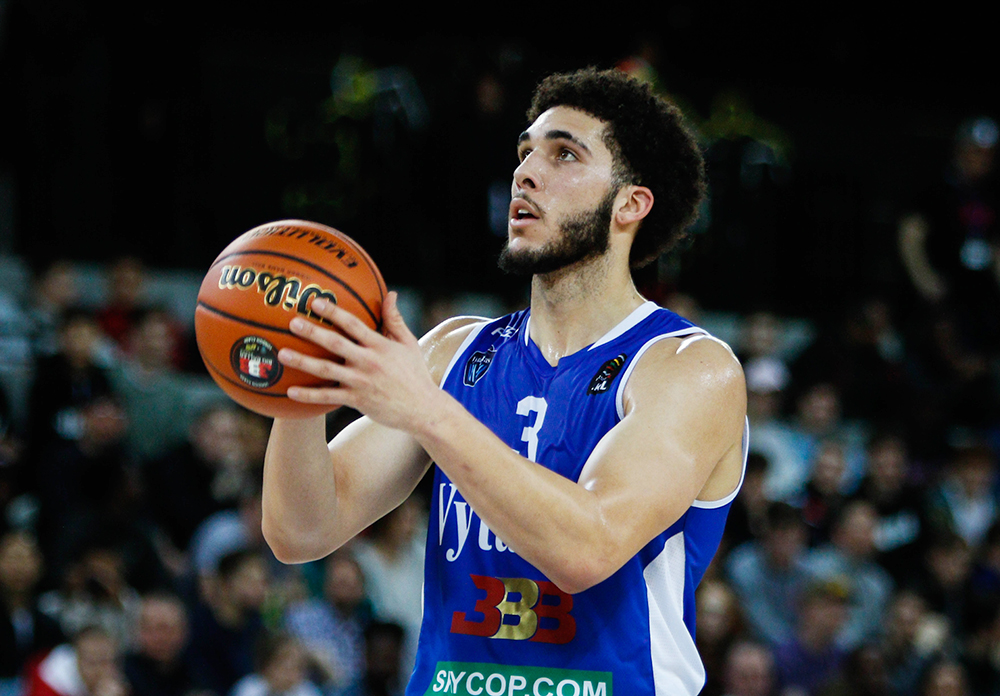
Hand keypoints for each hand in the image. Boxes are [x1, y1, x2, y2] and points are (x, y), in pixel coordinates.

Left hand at [278, 292, 440, 431]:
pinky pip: (328, 397)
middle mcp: (368, 362)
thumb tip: (391, 293)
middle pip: (335, 344)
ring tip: (282, 353)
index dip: (333, 312)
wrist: (422, 408)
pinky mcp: (356, 400)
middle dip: (313, 332)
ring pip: (326, 370)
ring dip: (303, 361)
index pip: (353, 324)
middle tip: (292, 323)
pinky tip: (290, 391)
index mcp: (380, 345)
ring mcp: (361, 382)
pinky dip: (309, 395)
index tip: (315, 301)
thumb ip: (395, 319)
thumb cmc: (415, 373)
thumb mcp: (409, 343)